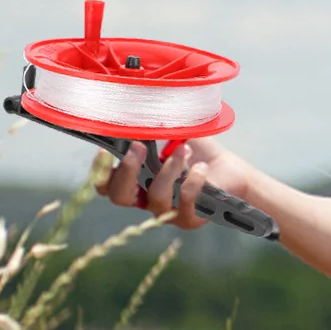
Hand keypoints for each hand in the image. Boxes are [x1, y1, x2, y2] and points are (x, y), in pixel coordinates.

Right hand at [96, 136, 251, 231]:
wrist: (230, 170)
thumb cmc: (198, 151)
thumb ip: (156, 126)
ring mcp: (166, 211)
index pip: (106, 184)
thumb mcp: (176, 133)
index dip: (100, 171)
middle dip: (126, 171)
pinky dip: (192, 184)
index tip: (105, 151)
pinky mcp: (188, 219)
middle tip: (138, 147)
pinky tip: (201, 168)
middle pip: (120, 197)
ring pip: (155, 198)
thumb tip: (140, 110)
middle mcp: (145, 198)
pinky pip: (183, 206)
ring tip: (184, 149)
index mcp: (136, 179)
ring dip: (168, 170)